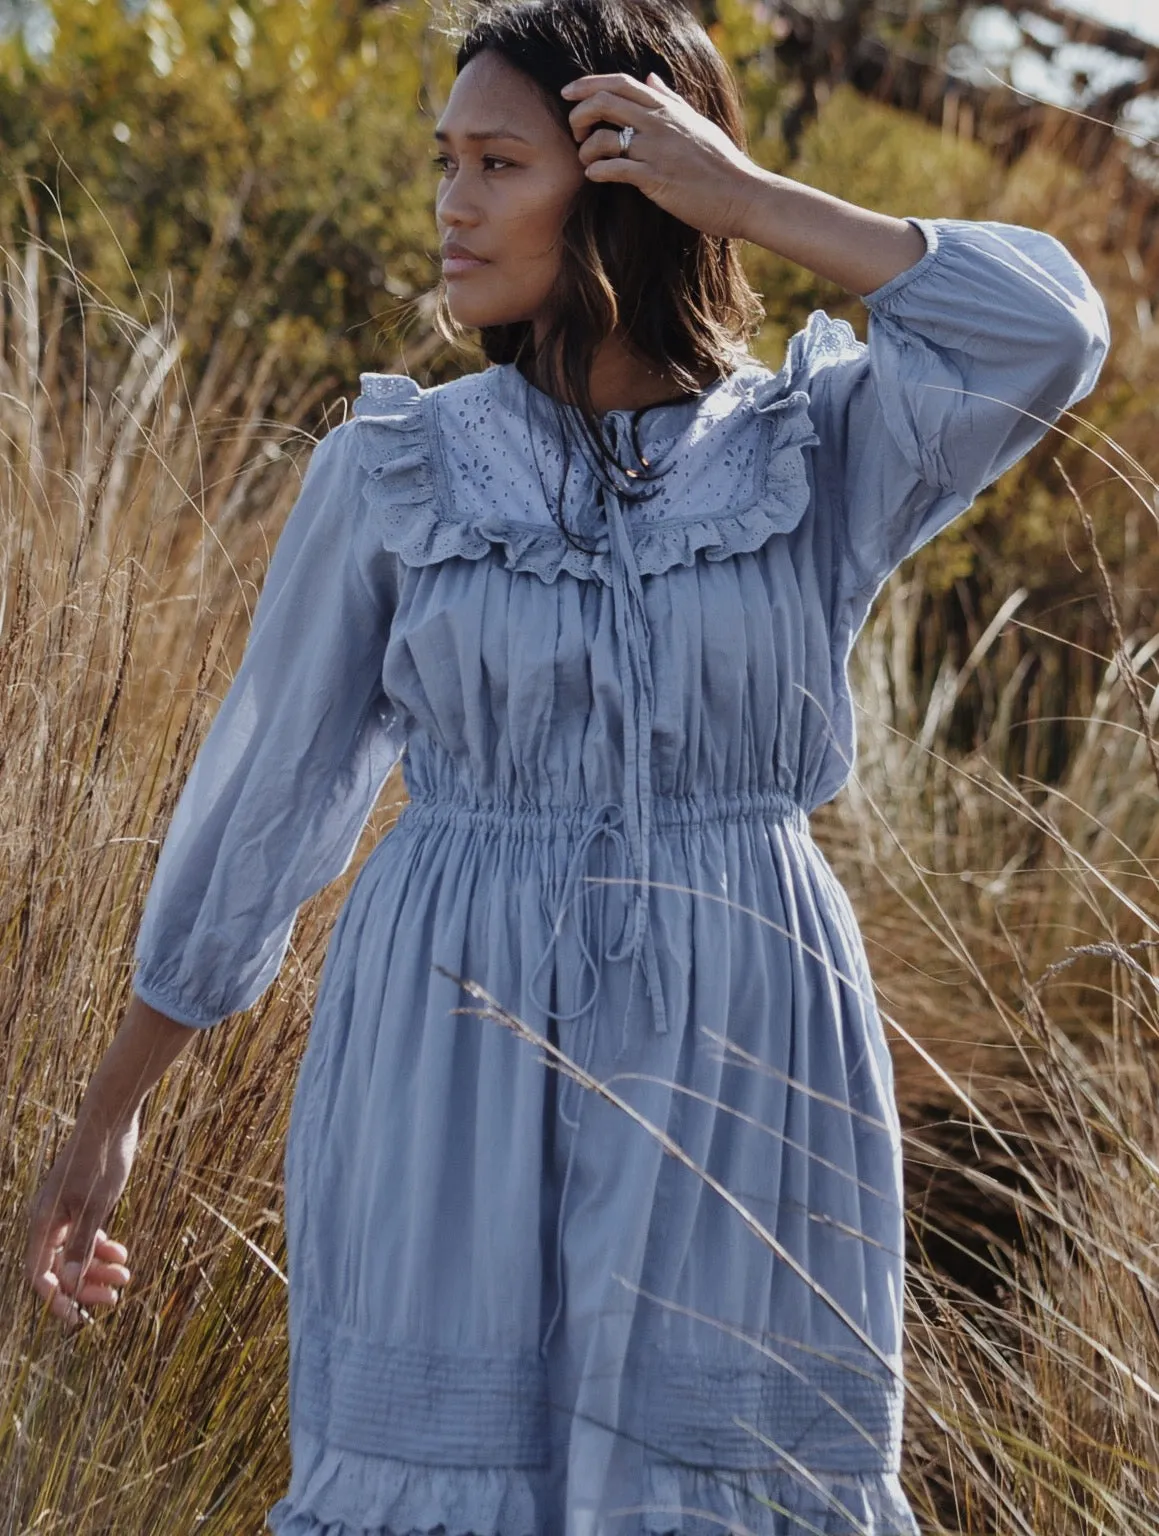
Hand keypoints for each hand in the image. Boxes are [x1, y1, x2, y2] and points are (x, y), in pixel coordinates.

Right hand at [24, 1111, 136, 1329]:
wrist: (112, 1118)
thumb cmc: (100, 1159)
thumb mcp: (94, 1205)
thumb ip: (82, 1244)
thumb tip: (70, 1284)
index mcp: (43, 1222)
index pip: (39, 1275)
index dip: (55, 1299)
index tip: (77, 1318)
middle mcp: (50, 1219)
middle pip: (60, 1267)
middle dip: (85, 1285)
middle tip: (114, 1298)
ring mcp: (67, 1210)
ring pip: (77, 1251)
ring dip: (98, 1267)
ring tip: (126, 1276)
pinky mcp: (84, 1200)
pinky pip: (88, 1234)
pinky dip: (103, 1246)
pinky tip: (122, 1254)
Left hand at [560, 71, 765, 240]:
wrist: (743, 194)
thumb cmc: (721, 163)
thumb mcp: (696, 122)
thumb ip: (671, 99)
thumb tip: (651, 77)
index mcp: (667, 108)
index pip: (619, 83)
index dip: (588, 84)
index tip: (569, 93)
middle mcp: (658, 123)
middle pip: (604, 102)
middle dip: (579, 114)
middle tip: (575, 130)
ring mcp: (656, 150)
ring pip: (603, 137)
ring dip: (584, 148)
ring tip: (587, 161)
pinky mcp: (655, 178)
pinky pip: (613, 168)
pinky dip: (596, 171)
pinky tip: (595, 176)